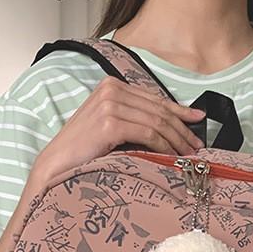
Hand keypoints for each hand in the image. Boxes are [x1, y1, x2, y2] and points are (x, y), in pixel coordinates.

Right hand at [32, 77, 205, 188]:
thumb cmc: (82, 152)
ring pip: (157, 122)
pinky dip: (165, 146)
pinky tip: (172, 156)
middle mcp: (111, 90)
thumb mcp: (108, 128)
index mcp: (111, 86)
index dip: (179, 111)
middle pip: (159, 110)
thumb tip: (165, 128)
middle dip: (182, 129)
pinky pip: (149, 134)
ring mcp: (110, 105)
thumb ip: (132, 120)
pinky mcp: (110, 123)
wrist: (55, 165)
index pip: (154, 99)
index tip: (197, 121)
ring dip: (177, 140)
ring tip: (188, 155)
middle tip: (197, 146)